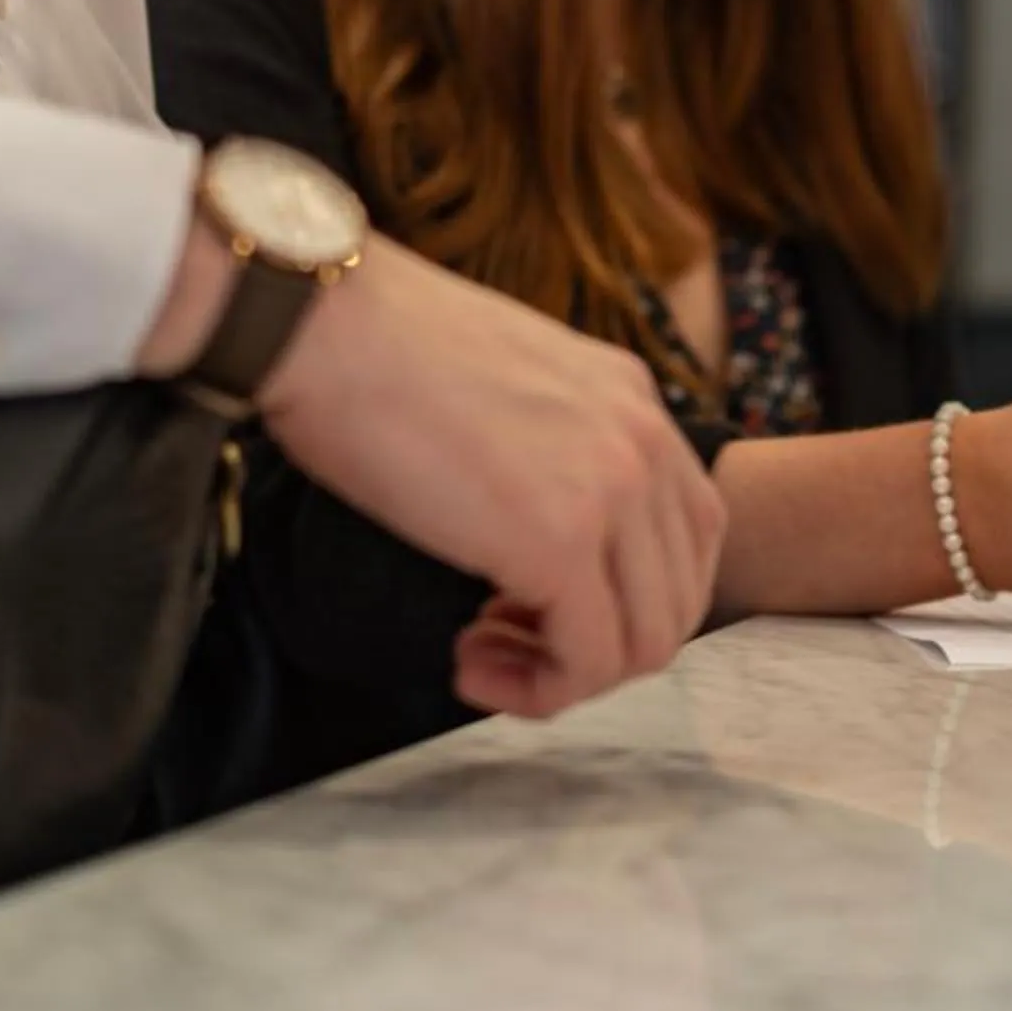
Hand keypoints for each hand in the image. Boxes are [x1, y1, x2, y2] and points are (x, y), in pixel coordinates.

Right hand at [254, 234, 722, 719]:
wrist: (324, 321)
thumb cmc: (373, 345)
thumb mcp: (503, 381)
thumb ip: (546, 443)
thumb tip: (526, 523)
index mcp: (632, 396)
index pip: (686, 532)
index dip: (621, 591)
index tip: (528, 600)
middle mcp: (644, 440)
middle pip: (675, 597)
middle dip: (596, 644)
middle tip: (501, 639)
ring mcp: (613, 491)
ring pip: (645, 644)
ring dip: (565, 675)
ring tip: (479, 655)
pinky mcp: (561, 544)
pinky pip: (587, 664)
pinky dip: (536, 689)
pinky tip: (466, 662)